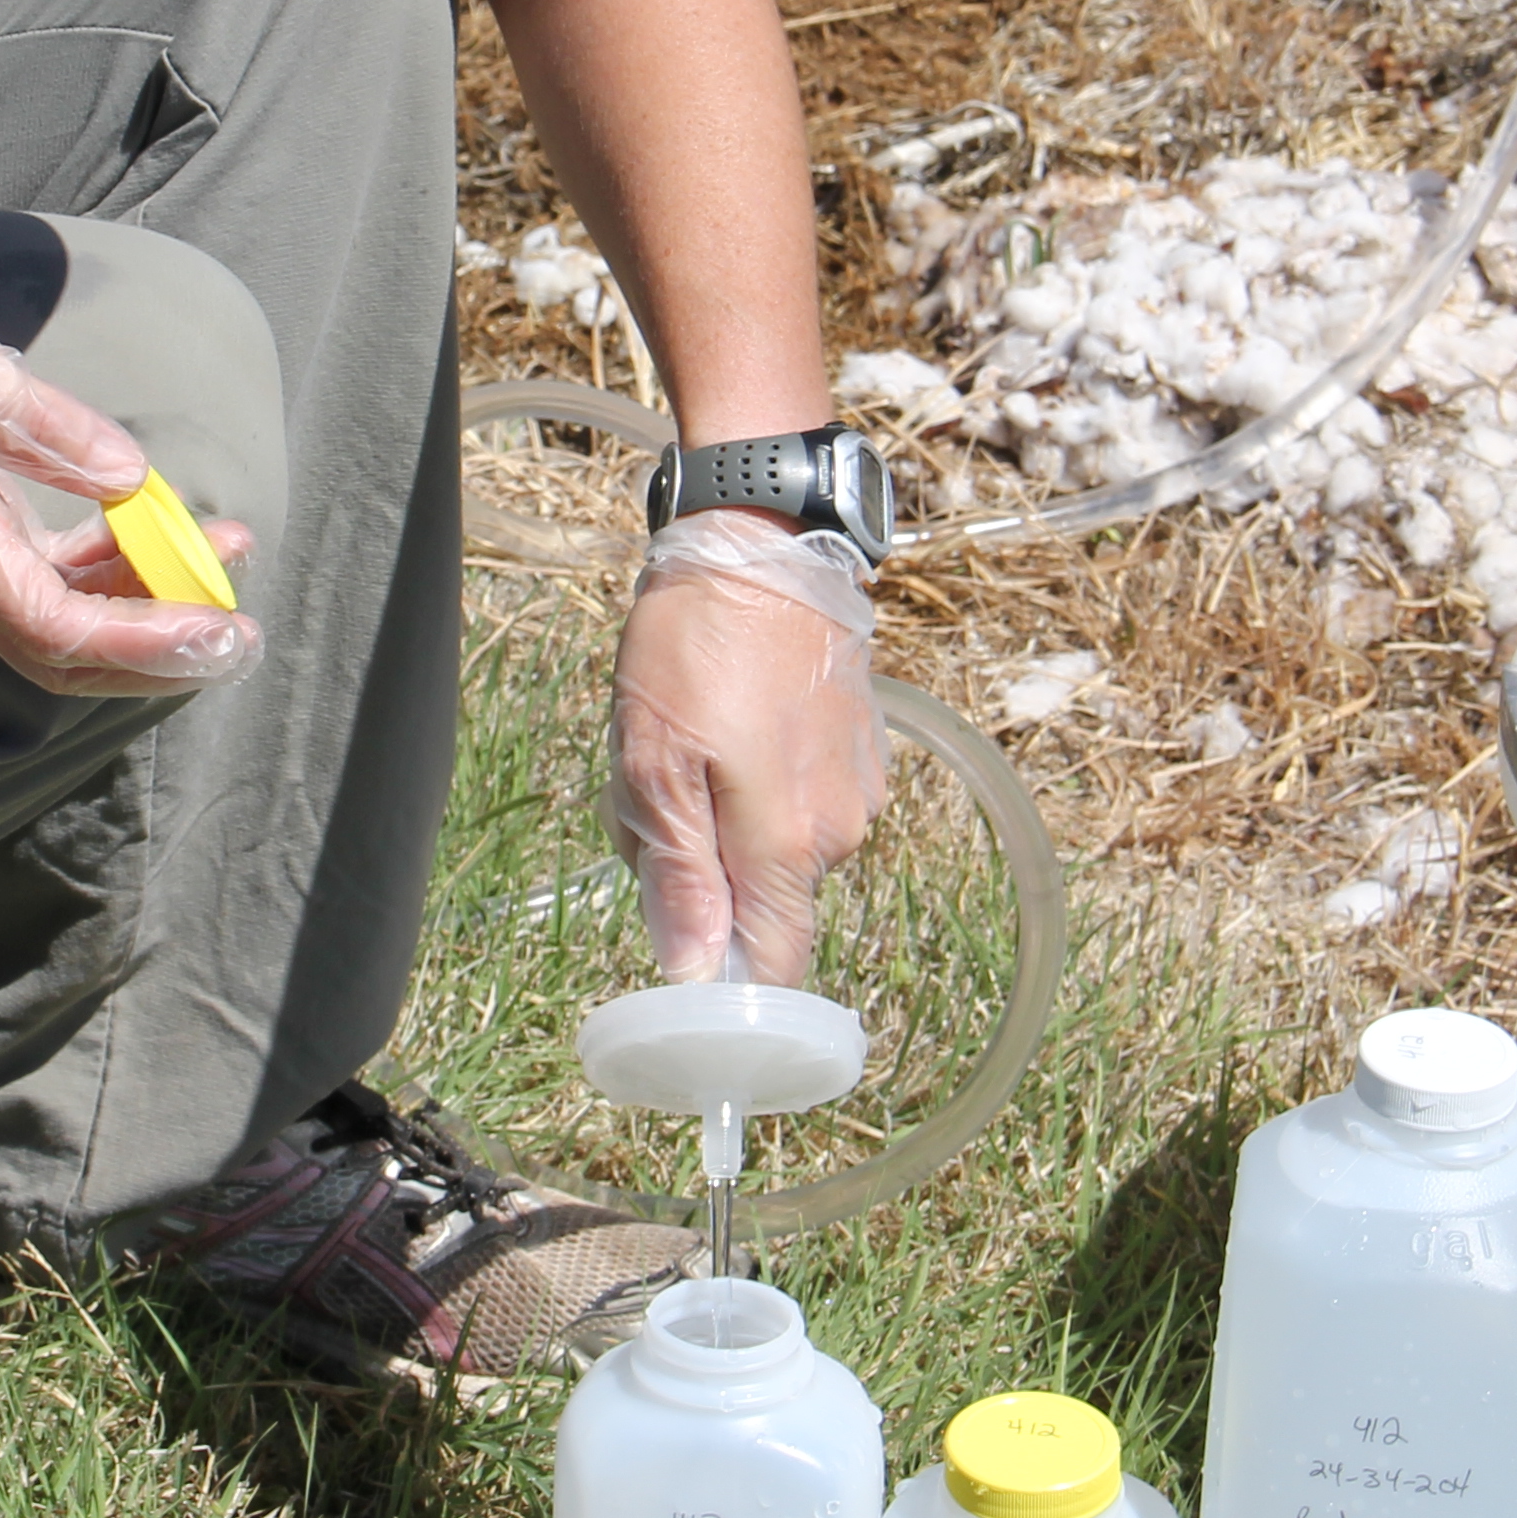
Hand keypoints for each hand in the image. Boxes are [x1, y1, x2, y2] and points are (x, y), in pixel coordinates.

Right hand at [0, 201, 259, 697]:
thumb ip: (33, 421)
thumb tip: (127, 478)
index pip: (49, 627)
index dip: (140, 644)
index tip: (219, 630)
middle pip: (62, 654)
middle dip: (158, 657)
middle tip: (244, 634)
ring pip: (63, 622)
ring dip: (150, 610)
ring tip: (232, 559)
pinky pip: (52, 579)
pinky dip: (119, 569)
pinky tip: (172, 529)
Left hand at [607, 509, 886, 984]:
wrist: (762, 541)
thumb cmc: (696, 643)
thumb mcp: (656, 759)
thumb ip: (680, 873)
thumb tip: (693, 971)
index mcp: (788, 845)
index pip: (772, 965)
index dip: (724, 976)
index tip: (678, 946)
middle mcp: (840, 830)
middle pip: (763, 903)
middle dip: (704, 873)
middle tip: (654, 793)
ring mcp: (859, 789)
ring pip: (778, 849)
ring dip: (727, 822)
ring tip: (688, 740)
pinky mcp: (862, 751)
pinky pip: (803, 802)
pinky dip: (759, 784)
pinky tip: (727, 721)